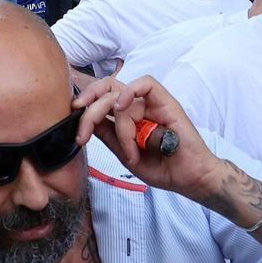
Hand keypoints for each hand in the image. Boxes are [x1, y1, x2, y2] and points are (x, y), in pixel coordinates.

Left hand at [73, 74, 224, 201]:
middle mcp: (138, 107)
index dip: (85, 102)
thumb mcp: (125, 155)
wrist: (190, 178)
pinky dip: (130, 92)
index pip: (101, 98)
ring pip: (121, 96)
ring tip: (129, 149)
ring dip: (119, 126)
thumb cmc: (163, 168)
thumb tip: (87, 122)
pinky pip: (146, 84)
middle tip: (82, 133)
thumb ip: (109, 136)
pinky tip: (123, 108)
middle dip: (89, 109)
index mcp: (127, 118)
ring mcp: (152, 104)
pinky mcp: (167, 103)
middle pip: (106, 91)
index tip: (72, 115)